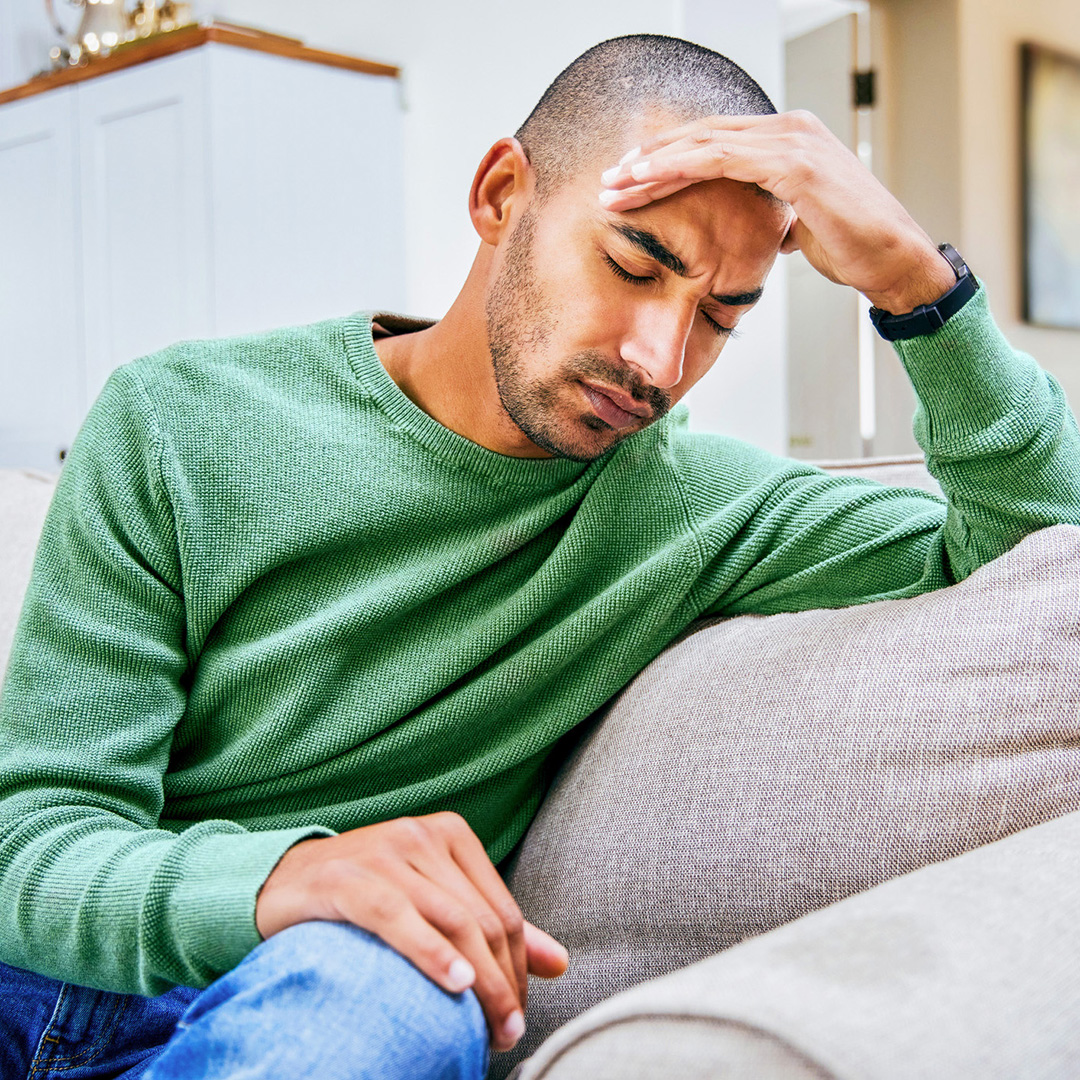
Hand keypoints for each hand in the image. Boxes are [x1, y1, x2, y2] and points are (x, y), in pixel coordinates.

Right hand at [255, 812, 568, 1051]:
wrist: (283, 881)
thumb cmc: (367, 894)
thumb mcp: (432, 900)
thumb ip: (491, 926)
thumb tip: (558, 962)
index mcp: (451, 835)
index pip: (502, 912)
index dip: (520, 969)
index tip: (520, 1014)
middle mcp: (422, 836)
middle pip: (482, 920)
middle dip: (504, 984)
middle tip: (506, 1034)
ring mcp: (385, 852)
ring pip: (452, 921)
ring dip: (480, 982)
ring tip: (489, 1030)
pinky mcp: (348, 876)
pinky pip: (398, 917)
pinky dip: (432, 953)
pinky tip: (456, 984)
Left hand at [598, 111, 955, 314]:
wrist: (894, 260)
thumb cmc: (852, 246)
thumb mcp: (802, 223)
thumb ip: (776, 213)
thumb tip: (763, 227)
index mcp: (787, 139)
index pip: (713, 142)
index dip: (668, 161)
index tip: (629, 185)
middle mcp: (789, 128)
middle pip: (701, 136)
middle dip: (648, 161)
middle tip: (608, 182)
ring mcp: (793, 140)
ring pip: (703, 143)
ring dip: (652, 166)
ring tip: (614, 186)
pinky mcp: (794, 163)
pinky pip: (722, 158)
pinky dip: (679, 168)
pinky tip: (648, 181)